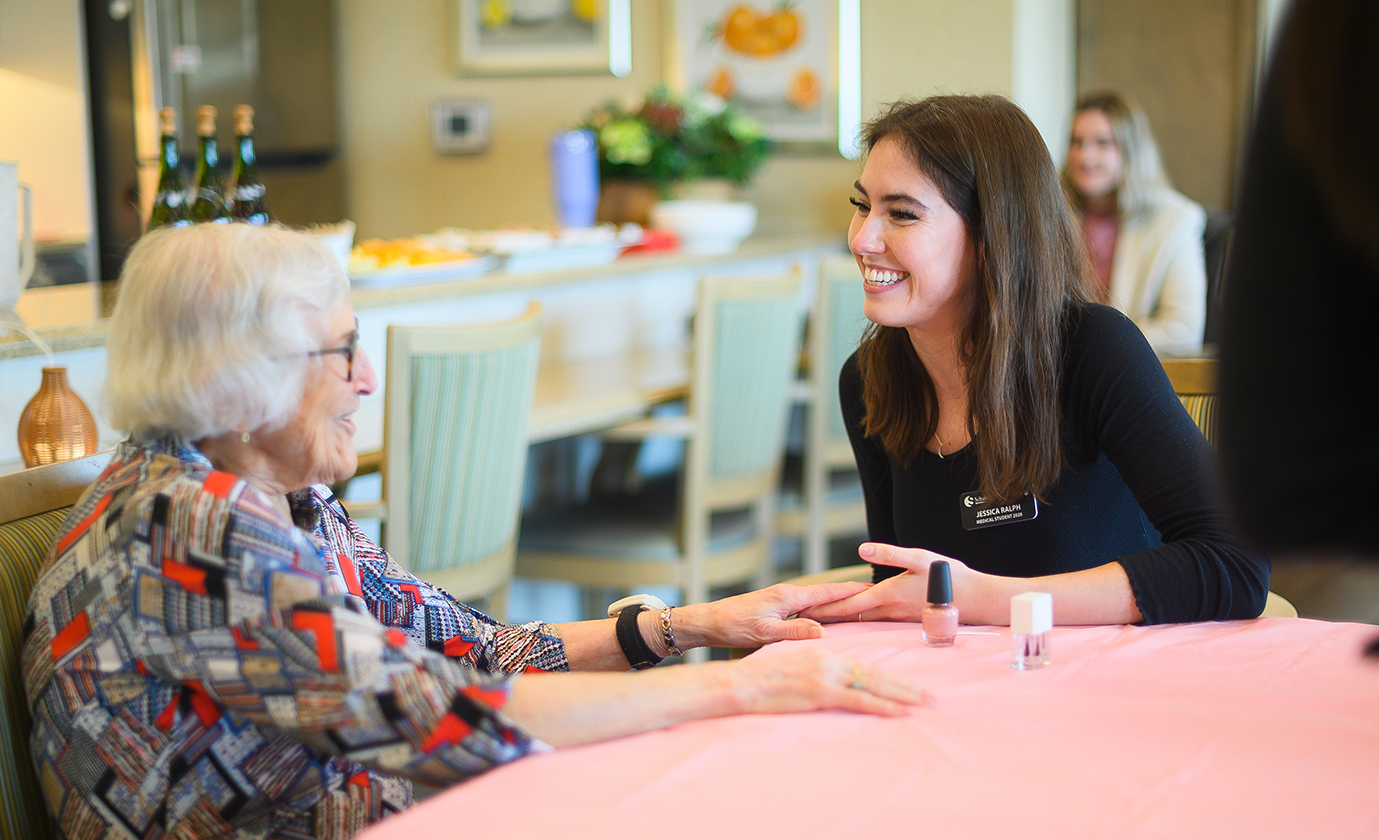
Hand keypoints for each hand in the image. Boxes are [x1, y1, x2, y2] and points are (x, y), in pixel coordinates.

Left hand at [673, 582, 869, 649]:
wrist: (709, 622)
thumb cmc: (733, 626)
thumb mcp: (764, 633)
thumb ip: (793, 632)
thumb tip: (823, 633)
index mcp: (789, 597)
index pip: (828, 592)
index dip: (851, 591)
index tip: (873, 588)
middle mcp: (788, 594)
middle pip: (826, 593)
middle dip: (850, 594)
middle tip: (875, 594)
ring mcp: (782, 600)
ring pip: (817, 599)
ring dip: (837, 601)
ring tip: (858, 604)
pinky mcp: (776, 608)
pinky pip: (807, 606)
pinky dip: (822, 609)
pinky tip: (826, 616)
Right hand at [732, 647, 933, 716]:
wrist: (742, 682)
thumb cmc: (762, 680)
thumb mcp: (794, 669)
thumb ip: (817, 673)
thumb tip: (833, 684)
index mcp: (825, 655)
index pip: (865, 666)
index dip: (891, 677)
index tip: (910, 686)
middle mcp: (831, 661)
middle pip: (877, 673)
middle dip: (907, 686)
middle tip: (932, 697)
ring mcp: (827, 675)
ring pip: (874, 684)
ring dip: (903, 695)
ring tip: (925, 703)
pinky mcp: (821, 691)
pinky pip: (859, 699)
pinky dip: (883, 705)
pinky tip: (901, 712)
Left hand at [796, 544, 975, 623]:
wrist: (976, 599)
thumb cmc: (949, 576)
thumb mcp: (919, 557)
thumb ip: (889, 554)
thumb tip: (862, 548)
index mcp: (887, 595)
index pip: (847, 606)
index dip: (823, 608)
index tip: (802, 612)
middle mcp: (889, 610)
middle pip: (850, 616)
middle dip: (824, 617)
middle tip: (799, 620)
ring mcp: (898, 617)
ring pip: (862, 620)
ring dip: (841, 620)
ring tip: (818, 620)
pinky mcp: (906, 618)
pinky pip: (876, 621)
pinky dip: (860, 620)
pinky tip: (854, 620)